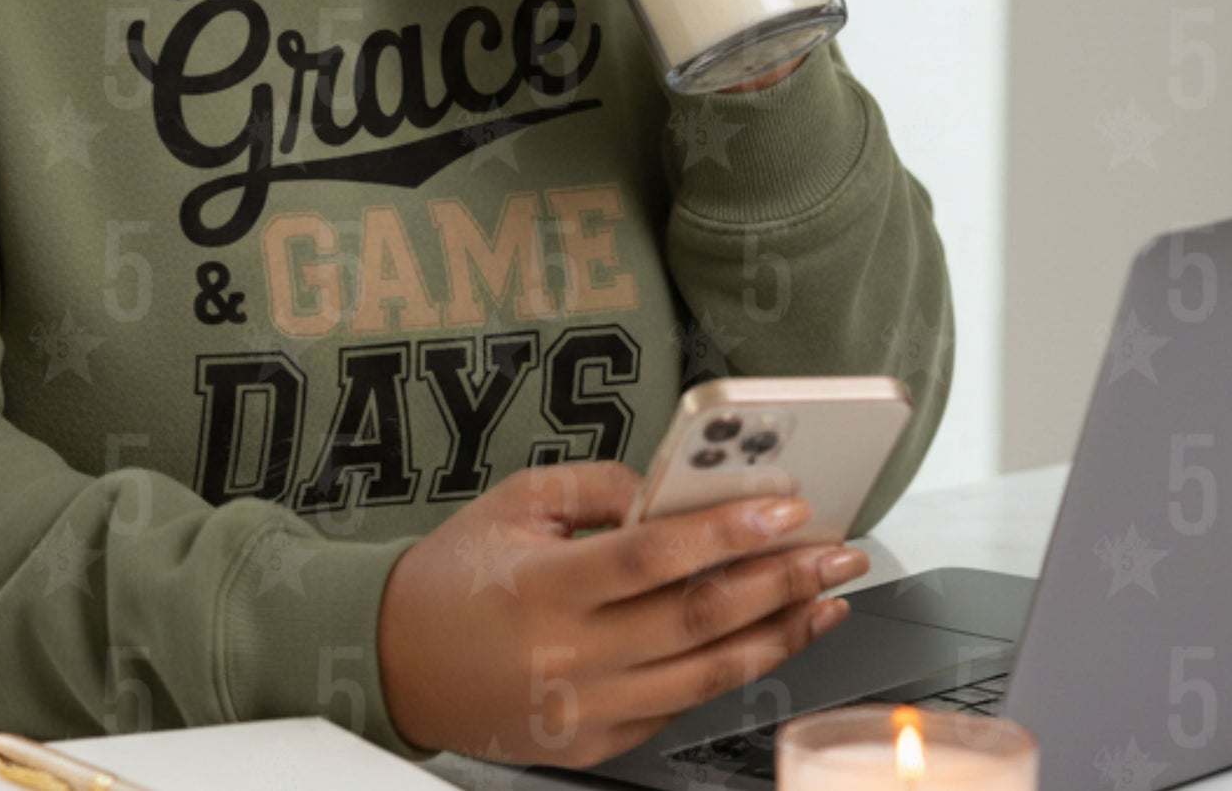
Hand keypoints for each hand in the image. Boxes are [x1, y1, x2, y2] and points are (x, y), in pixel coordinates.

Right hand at [375, 460, 867, 767]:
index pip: (652, 558)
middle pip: (696, 620)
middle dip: (780, 582)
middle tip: (836, 552)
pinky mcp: (595, 744)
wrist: (396, 662)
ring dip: (779, 635)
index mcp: (544, 588)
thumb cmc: (453, 573)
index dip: (724, 533)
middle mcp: (570, 658)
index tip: (783, 509)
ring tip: (827, 599)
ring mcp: (586, 711)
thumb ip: (596, 488)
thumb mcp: (515, 503)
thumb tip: (672, 487)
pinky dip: (735, 672)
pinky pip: (680, 706)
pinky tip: (771, 640)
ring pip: (704, 676)